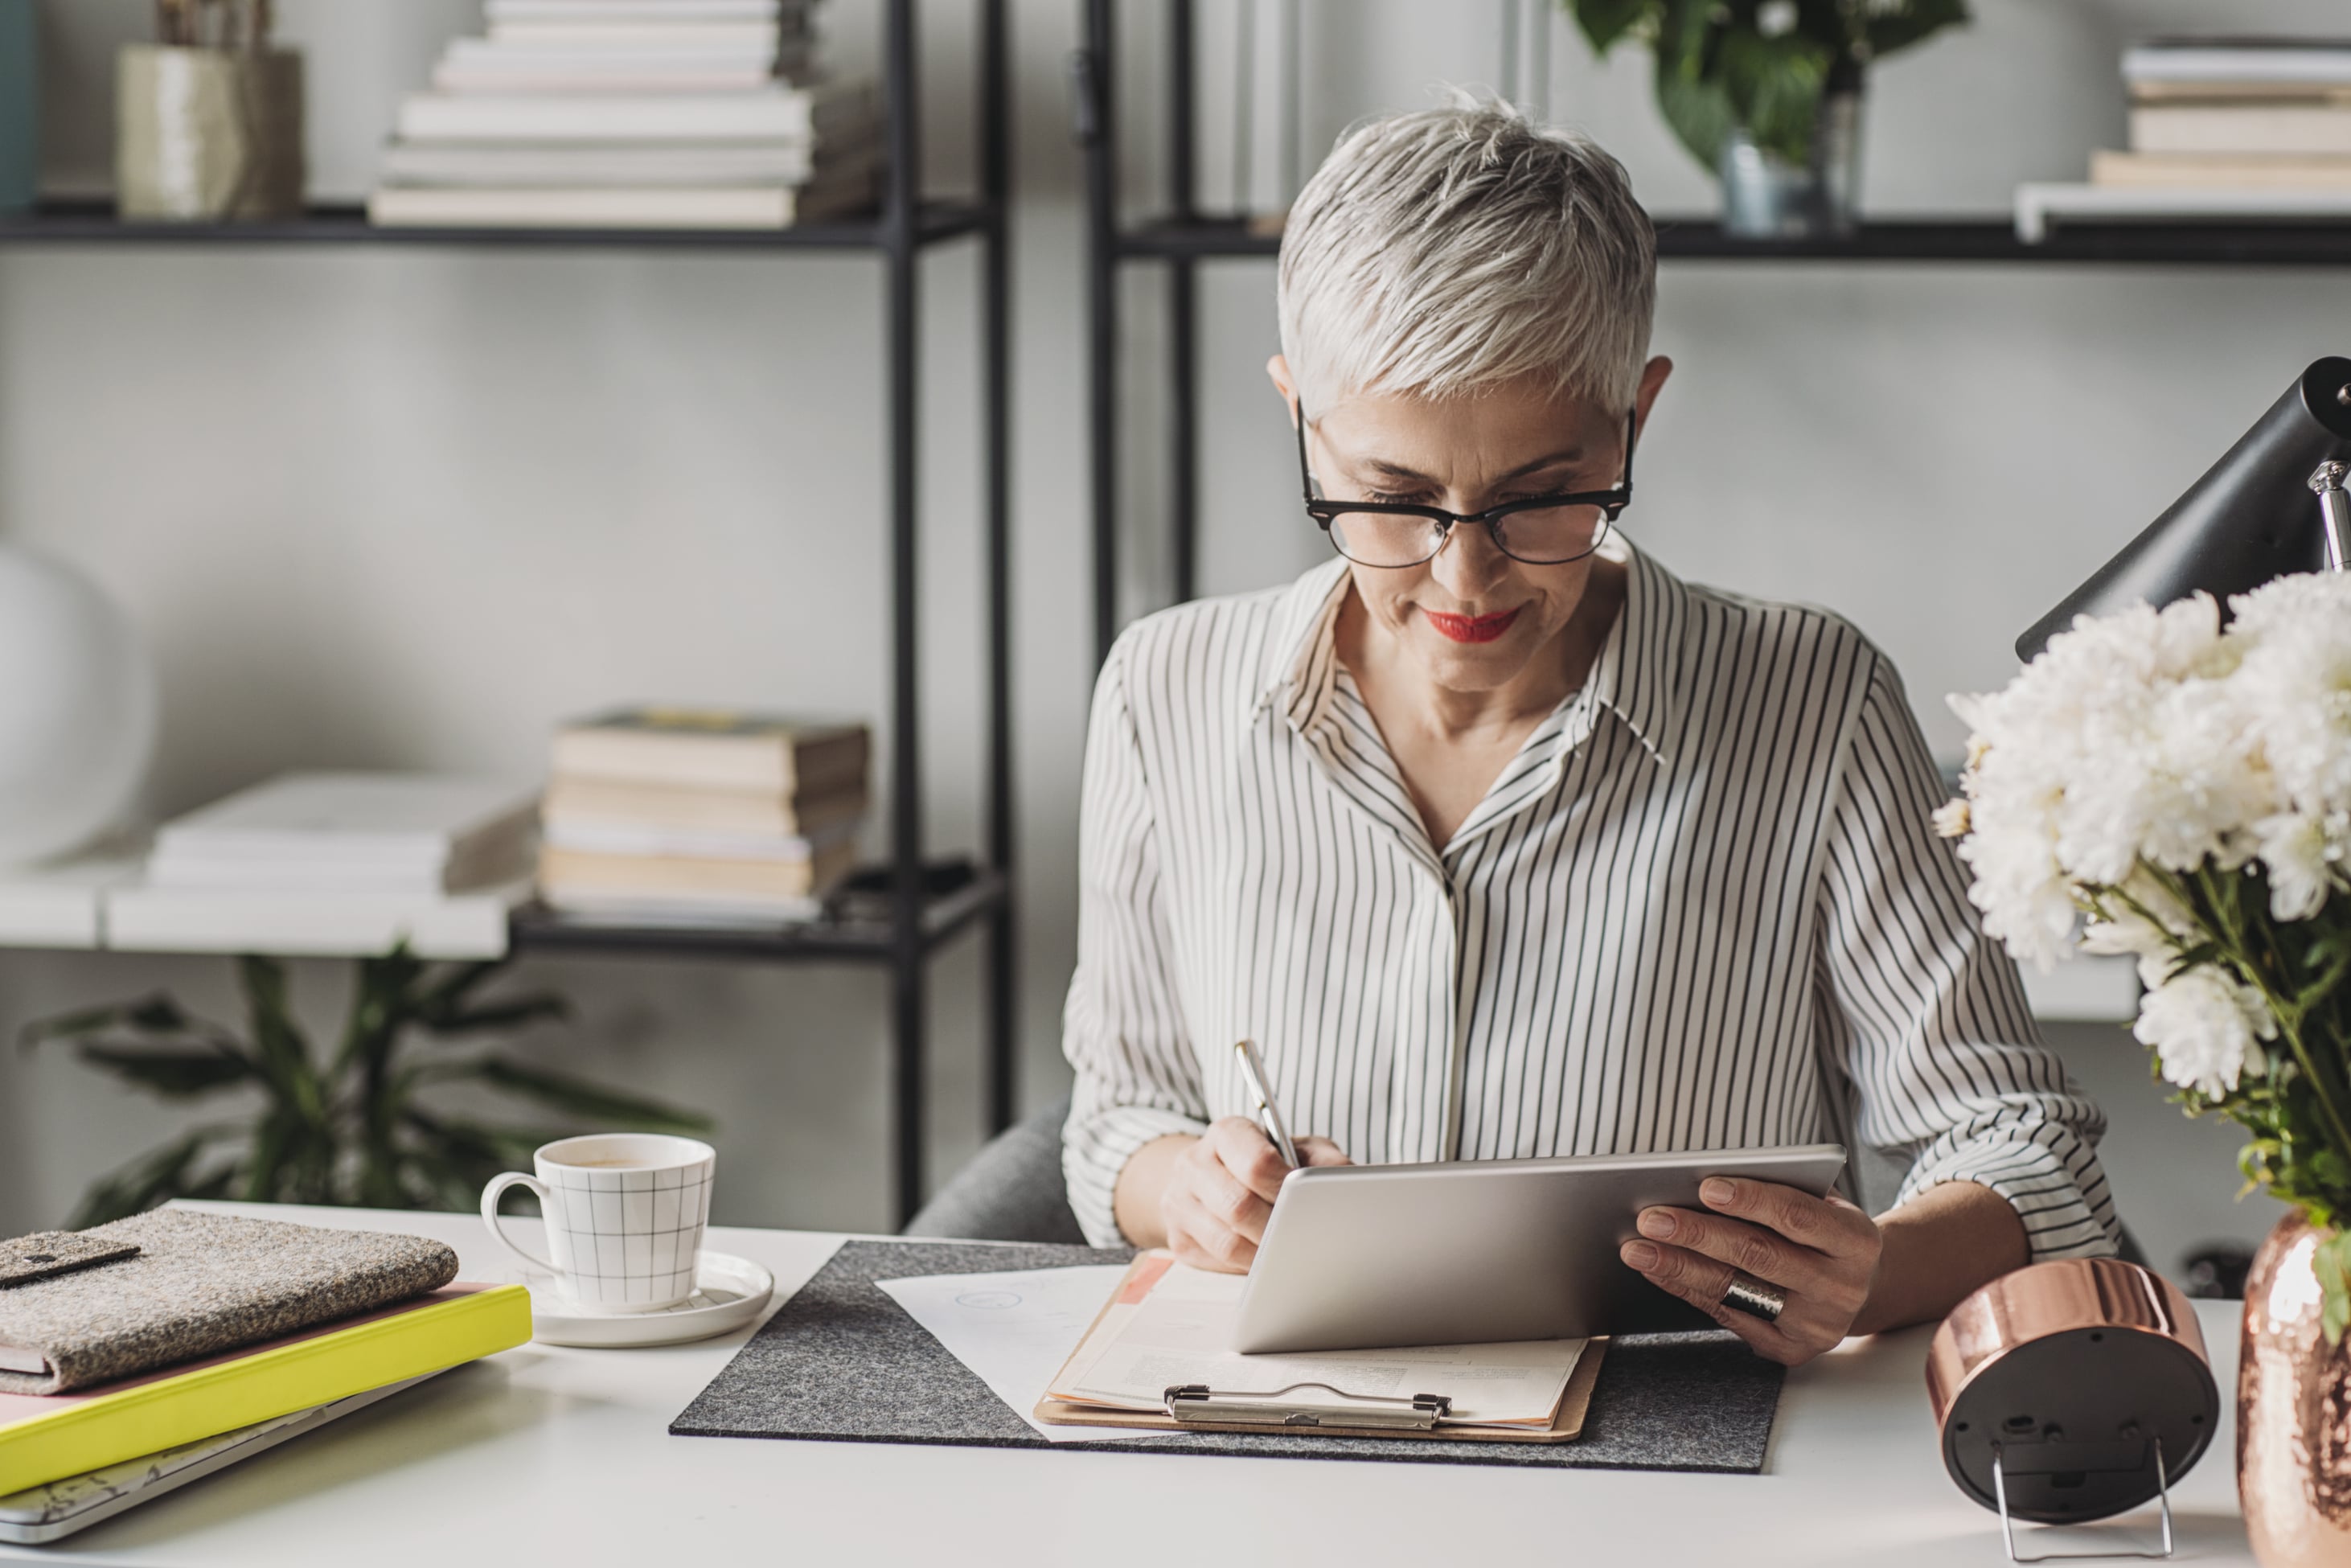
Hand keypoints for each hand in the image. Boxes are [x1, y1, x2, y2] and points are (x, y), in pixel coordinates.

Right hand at [1160, 1117, 1349, 1272]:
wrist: (1213, 1177)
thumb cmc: (1267, 1163)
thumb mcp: (1299, 1150)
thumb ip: (1324, 1161)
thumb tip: (1351, 1183)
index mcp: (1227, 1133)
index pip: (1257, 1163)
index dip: (1287, 1189)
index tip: (1308, 1204)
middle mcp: (1194, 1162)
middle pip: (1238, 1206)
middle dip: (1278, 1229)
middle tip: (1304, 1238)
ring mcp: (1178, 1201)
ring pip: (1225, 1242)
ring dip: (1264, 1256)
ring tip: (1290, 1255)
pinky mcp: (1177, 1238)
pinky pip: (1215, 1263)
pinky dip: (1245, 1268)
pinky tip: (1266, 1263)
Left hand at [1618, 1177, 1881, 1365]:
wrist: (1860, 1289)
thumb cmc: (1824, 1234)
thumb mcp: (1822, 1205)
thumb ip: (1780, 1195)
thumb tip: (1702, 1187)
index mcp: (1855, 1241)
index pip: (1798, 1215)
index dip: (1750, 1200)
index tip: (1704, 1186)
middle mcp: (1841, 1288)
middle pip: (1759, 1255)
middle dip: (1698, 1234)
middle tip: (1650, 1218)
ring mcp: (1816, 1325)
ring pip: (1737, 1289)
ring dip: (1679, 1266)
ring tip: (1637, 1248)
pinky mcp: (1790, 1349)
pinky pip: (1728, 1316)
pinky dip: (1687, 1290)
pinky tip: (1659, 1271)